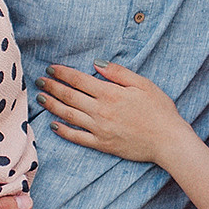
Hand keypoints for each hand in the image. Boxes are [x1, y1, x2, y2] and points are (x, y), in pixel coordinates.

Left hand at [38, 62, 193, 165]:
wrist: (168, 140)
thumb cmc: (160, 110)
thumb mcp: (143, 84)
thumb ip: (118, 73)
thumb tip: (96, 65)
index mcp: (110, 93)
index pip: (79, 80)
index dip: (63, 73)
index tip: (51, 68)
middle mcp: (101, 111)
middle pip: (69, 96)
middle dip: (52, 87)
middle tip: (40, 80)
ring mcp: (99, 129)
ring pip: (69, 115)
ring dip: (52, 106)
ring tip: (40, 98)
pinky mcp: (102, 144)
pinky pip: (77, 137)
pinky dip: (64, 131)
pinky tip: (54, 125)